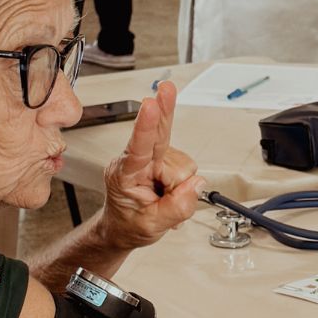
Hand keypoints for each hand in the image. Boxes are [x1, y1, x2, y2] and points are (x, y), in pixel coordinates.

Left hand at [97, 82, 204, 248]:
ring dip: (180, 183)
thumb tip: (196, 185)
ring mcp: (152, 159)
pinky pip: (187, 167)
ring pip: (184, 164)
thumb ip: (176, 207)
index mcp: (125, 174)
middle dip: (165, 110)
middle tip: (167, 88)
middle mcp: (137, 161)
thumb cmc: (128, 225)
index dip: (147, 126)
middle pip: (158, 133)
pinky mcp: (165, 159)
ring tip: (164, 198)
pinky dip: (183, 182)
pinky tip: (170, 190)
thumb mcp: (151, 227)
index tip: (150, 106)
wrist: (122, 229)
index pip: (138, 147)